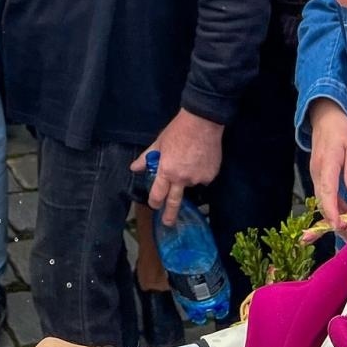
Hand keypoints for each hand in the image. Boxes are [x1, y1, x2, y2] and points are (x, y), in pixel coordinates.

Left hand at [132, 109, 223, 226]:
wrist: (203, 123)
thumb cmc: (178, 131)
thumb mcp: (159, 143)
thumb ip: (147, 158)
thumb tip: (134, 168)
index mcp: (167, 171)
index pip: (158, 194)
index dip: (155, 202)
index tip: (154, 205)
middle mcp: (182, 179)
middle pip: (175, 202)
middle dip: (170, 215)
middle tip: (168, 223)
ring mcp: (198, 179)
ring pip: (191, 185)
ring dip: (188, 179)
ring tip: (189, 160)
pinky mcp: (211, 176)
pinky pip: (203, 179)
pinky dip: (200, 173)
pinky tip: (200, 160)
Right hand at [308, 100, 346, 229]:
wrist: (325, 119)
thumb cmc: (343, 132)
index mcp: (328, 162)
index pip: (328, 190)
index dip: (332, 210)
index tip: (337, 225)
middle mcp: (317, 170)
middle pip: (322, 198)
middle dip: (332, 217)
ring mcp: (315, 172)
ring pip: (321, 197)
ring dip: (332, 212)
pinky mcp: (316, 174)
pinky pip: (322, 193)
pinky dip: (331, 204)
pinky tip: (343, 211)